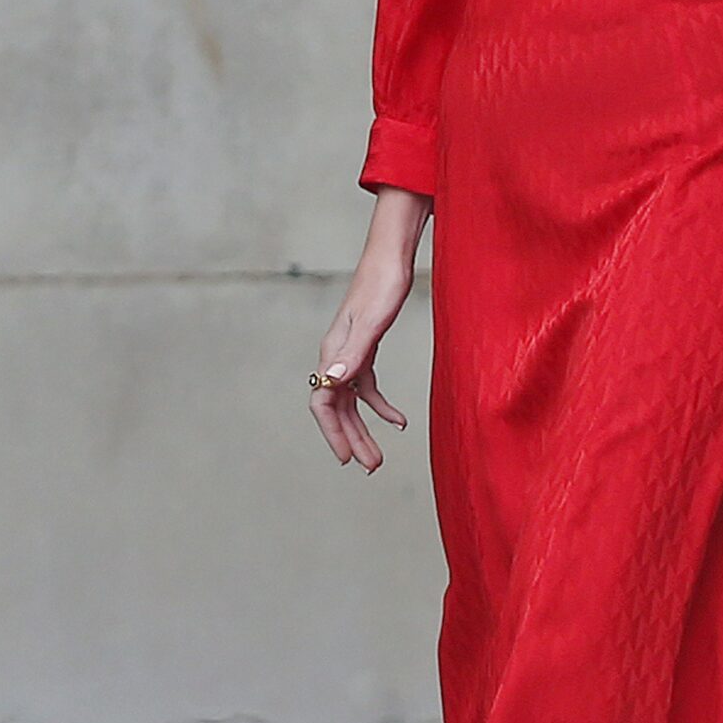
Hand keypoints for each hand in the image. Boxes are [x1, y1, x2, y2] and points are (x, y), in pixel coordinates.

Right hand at [310, 189, 428, 469]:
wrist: (392, 255)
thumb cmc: (384, 283)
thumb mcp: (374, 320)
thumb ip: (355, 352)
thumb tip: (332, 381)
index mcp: (333, 351)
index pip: (323, 402)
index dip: (333, 432)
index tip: (348, 458)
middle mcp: (336, 355)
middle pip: (337, 408)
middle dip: (352, 439)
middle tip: (371, 467)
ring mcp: (350, 352)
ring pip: (351, 401)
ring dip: (365, 429)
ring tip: (380, 456)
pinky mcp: (366, 347)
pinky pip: (366, 386)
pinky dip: (381, 406)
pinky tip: (399, 420)